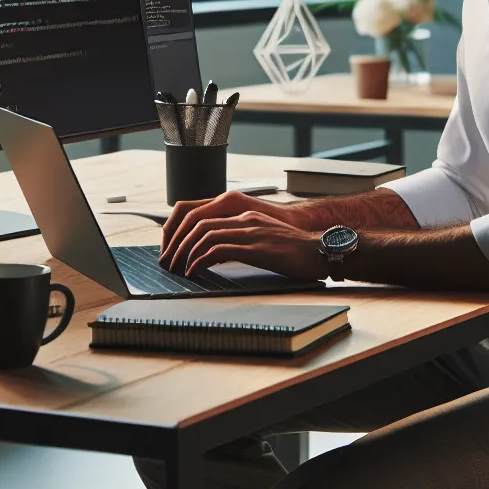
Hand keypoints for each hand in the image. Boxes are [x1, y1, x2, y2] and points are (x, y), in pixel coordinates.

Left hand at [160, 191, 321, 274]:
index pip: (203, 216)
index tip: (173, 249)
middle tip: (168, 261)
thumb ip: (242, 242)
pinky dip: (200, 262)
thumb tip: (218, 255)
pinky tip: (194, 273)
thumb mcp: (264, 240)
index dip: (183, 231)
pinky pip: (217, 251)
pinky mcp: (254, 248)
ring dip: (185, 253)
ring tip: (178, 269)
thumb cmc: (295, 251)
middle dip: (177, 242)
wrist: (320, 251)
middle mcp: (244, 219)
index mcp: (245, 215)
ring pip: (203, 235)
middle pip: (198, 223)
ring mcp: (249, 231)